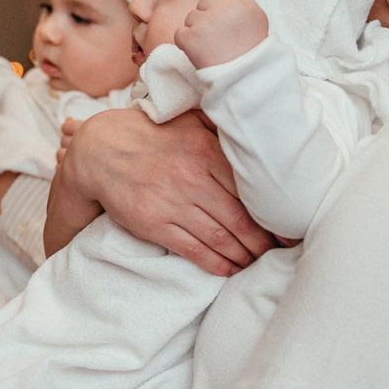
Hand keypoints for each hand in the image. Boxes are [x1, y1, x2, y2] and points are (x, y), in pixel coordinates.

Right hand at [62, 110, 273, 275]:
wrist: (99, 150)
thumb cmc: (150, 133)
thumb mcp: (188, 119)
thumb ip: (220, 125)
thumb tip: (255, 127)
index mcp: (205, 151)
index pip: (249, 191)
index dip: (272, 214)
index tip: (288, 228)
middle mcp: (191, 178)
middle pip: (240, 219)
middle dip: (263, 242)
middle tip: (279, 252)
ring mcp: (171, 203)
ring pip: (219, 238)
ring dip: (243, 256)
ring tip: (256, 263)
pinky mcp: (153, 223)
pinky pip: (192, 250)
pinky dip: (216, 264)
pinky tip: (230, 269)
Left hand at [176, 0, 269, 68]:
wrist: (242, 78)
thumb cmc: (250, 50)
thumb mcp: (256, 18)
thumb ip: (240, 2)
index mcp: (241, 2)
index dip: (217, 3)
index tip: (221, 18)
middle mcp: (223, 9)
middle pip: (203, 3)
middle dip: (207, 17)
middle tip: (219, 36)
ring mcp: (205, 22)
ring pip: (190, 17)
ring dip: (197, 30)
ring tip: (212, 46)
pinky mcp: (190, 37)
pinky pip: (180, 33)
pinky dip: (186, 43)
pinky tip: (201, 51)